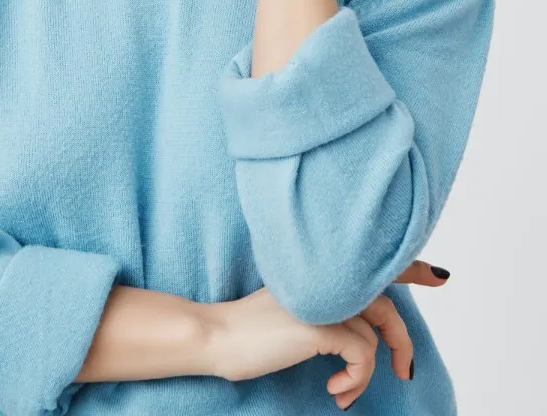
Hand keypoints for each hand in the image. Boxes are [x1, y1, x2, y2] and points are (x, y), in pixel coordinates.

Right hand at [203, 260, 447, 408]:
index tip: (437, 276)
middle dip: (402, 342)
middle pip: (386, 305)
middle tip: (405, 372)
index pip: (375, 263)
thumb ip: (326, 306)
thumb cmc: (250, 330)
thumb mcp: (293, 310)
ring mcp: (325, 299)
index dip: (411, 268)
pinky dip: (355, 380)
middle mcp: (327, 278)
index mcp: (320, 270)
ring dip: (365, 375)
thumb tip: (359, 332)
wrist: (217, 336)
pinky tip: (335, 391)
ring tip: (345, 392)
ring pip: (376, 337)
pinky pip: (363, 356)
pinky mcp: (321, 324)